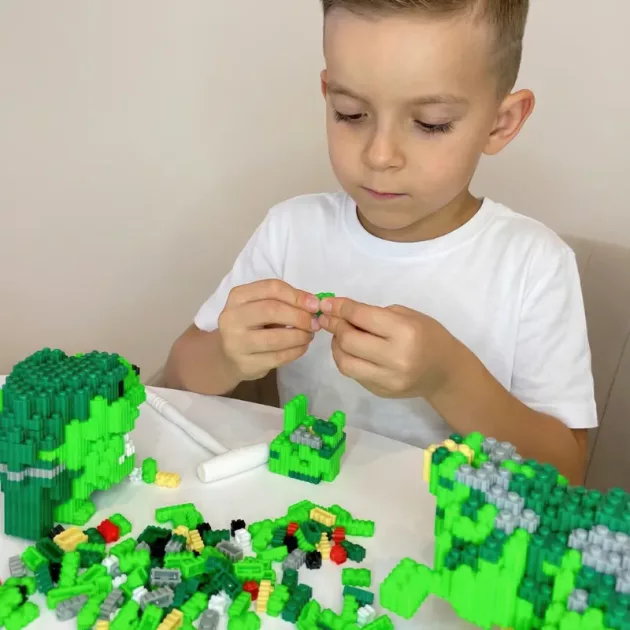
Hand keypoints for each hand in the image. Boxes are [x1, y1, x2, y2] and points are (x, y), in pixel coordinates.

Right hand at [218, 279, 320, 381]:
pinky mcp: (245, 364)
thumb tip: (313, 304)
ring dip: (300, 336)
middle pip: (271, 310)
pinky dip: (296, 352)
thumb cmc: (251, 326)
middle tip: (315, 323)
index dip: (297, 295)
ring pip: (275, 338)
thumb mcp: (260, 306)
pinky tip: (302, 347)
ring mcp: (236, 343)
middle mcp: (232, 317)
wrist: (228, 356)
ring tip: (309, 335)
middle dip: (299, 317)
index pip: (271, 288)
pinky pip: (277, 357)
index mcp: (238, 296)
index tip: (315, 304)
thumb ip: (283, 301)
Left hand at [318, 297, 459, 399]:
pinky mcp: (380, 391)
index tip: (326, 303)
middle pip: (349, 341)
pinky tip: (351, 350)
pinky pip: (353, 374)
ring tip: (340, 336)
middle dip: (335, 326)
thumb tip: (339, 312)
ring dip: (336, 346)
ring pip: (345, 362)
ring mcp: (387, 379)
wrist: (445, 372)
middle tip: (330, 319)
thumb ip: (375, 314)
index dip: (340, 308)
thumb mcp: (407, 316)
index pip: (362, 317)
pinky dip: (347, 358)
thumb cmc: (428, 336)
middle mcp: (395, 358)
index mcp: (405, 332)